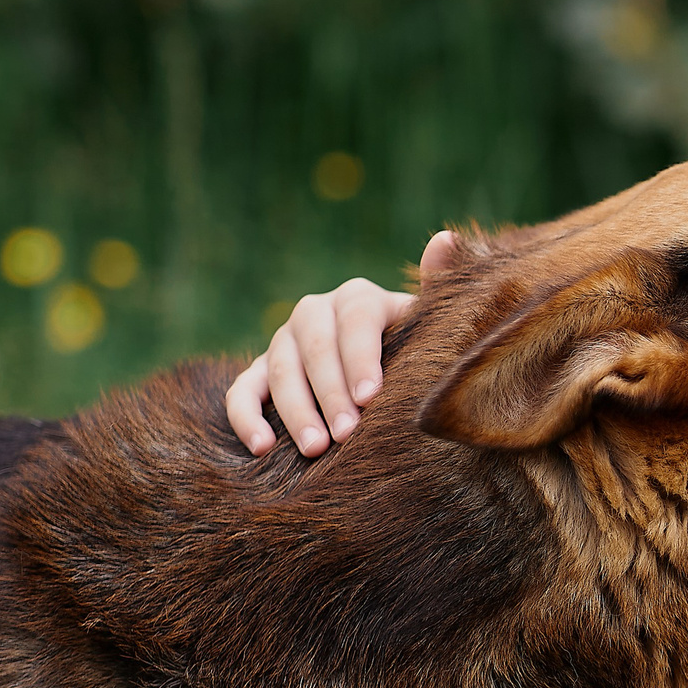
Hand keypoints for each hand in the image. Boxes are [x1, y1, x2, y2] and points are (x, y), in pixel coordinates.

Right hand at [227, 229, 462, 455]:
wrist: (390, 365)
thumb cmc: (417, 347)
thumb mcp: (429, 321)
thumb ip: (437, 284)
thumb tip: (445, 238)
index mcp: (359, 298)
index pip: (355, 320)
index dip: (360, 358)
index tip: (370, 398)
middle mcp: (316, 313)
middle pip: (315, 348)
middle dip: (330, 393)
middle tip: (346, 434)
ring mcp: (284, 341)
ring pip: (279, 370)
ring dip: (295, 410)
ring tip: (315, 449)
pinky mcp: (260, 370)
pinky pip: (243, 390)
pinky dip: (245, 417)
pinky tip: (262, 447)